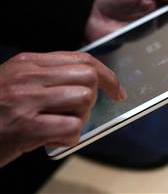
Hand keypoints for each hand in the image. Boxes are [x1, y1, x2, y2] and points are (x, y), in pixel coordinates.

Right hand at [0, 52, 125, 166]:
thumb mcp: (19, 81)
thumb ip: (51, 77)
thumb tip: (90, 82)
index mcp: (30, 63)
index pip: (83, 60)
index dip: (107, 75)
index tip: (117, 90)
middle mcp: (29, 77)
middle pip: (88, 77)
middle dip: (95, 96)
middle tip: (83, 110)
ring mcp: (26, 100)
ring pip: (83, 99)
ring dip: (81, 117)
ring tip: (62, 124)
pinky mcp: (25, 127)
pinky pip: (71, 127)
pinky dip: (71, 137)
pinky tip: (56, 138)